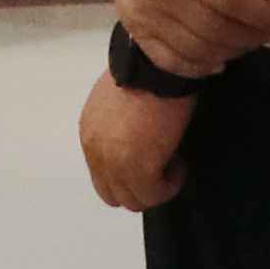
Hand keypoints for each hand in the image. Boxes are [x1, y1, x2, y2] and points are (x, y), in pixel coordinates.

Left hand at [77, 75, 192, 212]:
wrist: (157, 67)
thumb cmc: (145, 71)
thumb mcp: (117, 99)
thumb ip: (116, 124)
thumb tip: (134, 138)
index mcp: (90, 133)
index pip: (101, 174)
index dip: (127, 173)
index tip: (150, 156)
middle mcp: (96, 153)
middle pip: (113, 194)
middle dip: (139, 186)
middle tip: (162, 166)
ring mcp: (115, 164)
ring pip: (134, 201)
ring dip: (156, 188)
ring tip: (173, 163)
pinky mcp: (139, 170)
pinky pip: (155, 196)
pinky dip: (170, 185)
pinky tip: (180, 163)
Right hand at [112, 0, 269, 77]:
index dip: (258, 15)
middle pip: (214, 28)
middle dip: (248, 38)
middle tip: (269, 36)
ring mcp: (145, 11)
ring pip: (193, 48)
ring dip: (227, 52)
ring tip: (248, 45)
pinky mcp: (134, 25)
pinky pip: (167, 58)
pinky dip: (195, 67)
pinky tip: (217, 61)